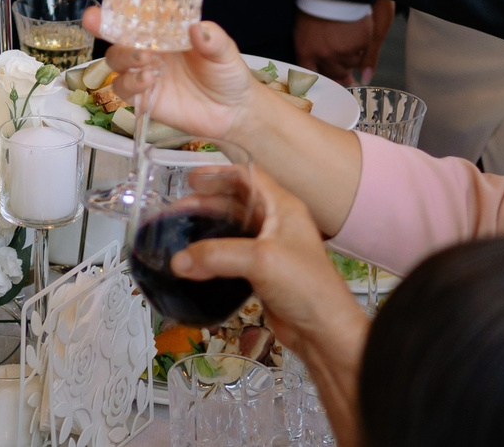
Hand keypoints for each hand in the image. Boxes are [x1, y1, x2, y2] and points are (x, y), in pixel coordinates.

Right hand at [80, 14, 268, 153]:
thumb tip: (198, 28)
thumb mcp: (225, 52)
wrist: (231, 113)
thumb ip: (213, 40)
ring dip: (123, 54)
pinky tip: (149, 80)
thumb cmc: (226, 73)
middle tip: (95, 18)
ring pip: (114, 57)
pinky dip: (131, 82)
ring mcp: (142, 70)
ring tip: (144, 57)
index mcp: (164, 26)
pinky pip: (123, 87)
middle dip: (100, 20)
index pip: (136, 3)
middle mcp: (148, 44)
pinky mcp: (142, 96)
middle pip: (114, 29)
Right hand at [166, 166, 370, 390]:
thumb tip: (179, 260)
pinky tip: (196, 261)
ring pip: (233, 229)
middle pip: (236, 201)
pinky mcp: (263, 272)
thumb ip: (217, 256)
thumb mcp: (261, 261)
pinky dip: (213, 255)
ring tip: (182, 231)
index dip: (220, 173)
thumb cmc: (308, 287)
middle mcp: (277, 223)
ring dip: (208, 228)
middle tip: (179, 208)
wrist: (324, 331)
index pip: (249, 176)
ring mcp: (270, 249)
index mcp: (283, 207)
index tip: (192, 179)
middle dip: (207, 202)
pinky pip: (232, 256)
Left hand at [293, 9, 385, 84]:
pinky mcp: (360, 43)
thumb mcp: (302, 30)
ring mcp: (343, 50)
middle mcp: (325, 55)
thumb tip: (316, 75)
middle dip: (339, 70)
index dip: (320, 80)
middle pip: (334, 73)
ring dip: (350, 59)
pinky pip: (362, 56)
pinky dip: (361, 49)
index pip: (310, 75)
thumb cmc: (315, 6)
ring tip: (347, 41)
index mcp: (306, 51)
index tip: (327, 81)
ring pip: (350, 66)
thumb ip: (308, 54)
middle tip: (341, 58)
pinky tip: (355, 36)